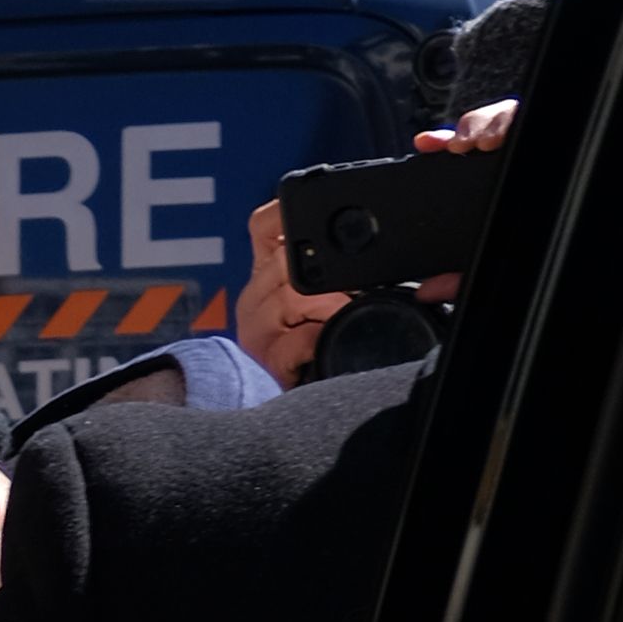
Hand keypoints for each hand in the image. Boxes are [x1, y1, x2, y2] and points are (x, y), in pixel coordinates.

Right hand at [235, 192, 350, 383]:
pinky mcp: (267, 360)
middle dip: (326, 277)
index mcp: (268, 275)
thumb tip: (368, 238)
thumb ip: (332, 266)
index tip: (313, 218)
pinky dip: (318, 340)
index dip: (284, 213)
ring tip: (341, 320)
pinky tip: (326, 344)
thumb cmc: (332, 344)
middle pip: (283, 260)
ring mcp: (256, 330)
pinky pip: (294, 340)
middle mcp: (254, 298)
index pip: (263, 226)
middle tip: (349, 296)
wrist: (322, 407)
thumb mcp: (331, 295)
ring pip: (290, 295)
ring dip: (329, 307)